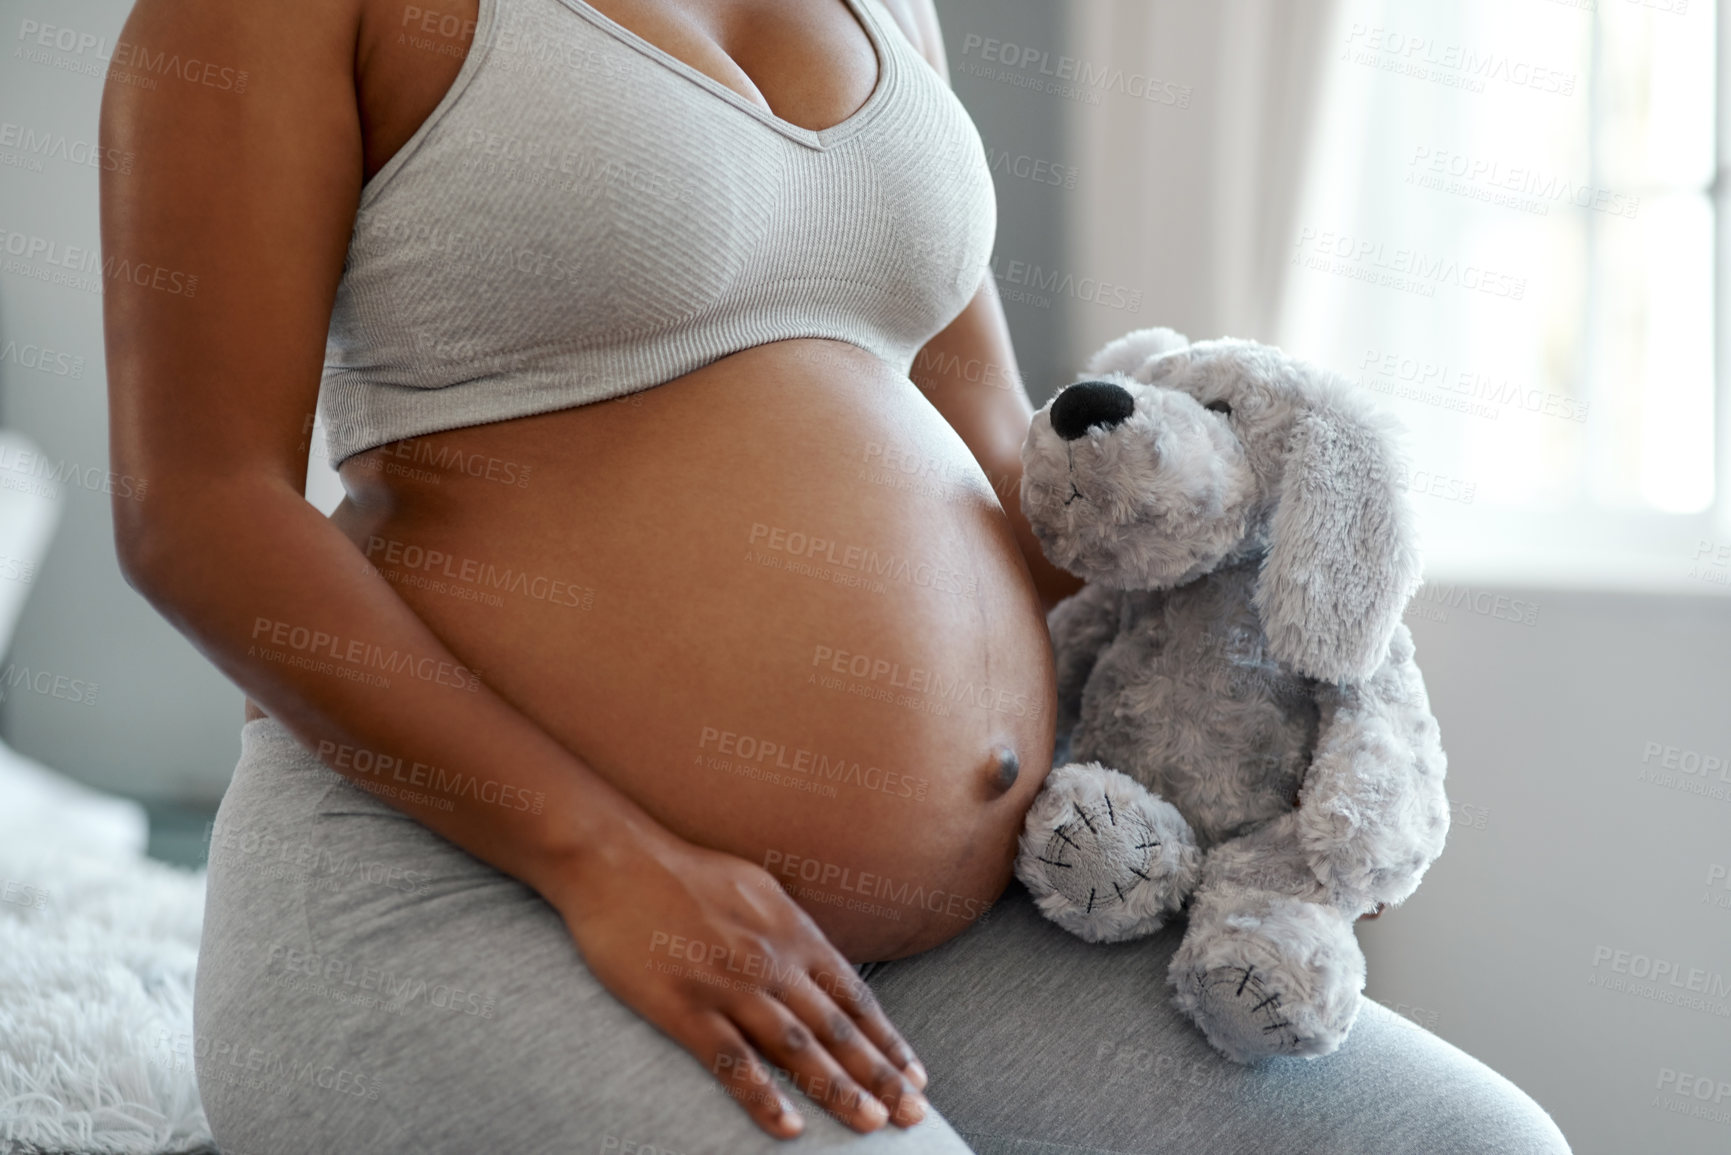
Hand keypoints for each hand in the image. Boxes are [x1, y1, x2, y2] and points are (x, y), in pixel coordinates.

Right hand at [549, 825, 930, 1138]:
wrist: (617, 861)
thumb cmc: (685, 871)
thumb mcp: (758, 887)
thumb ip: (791, 928)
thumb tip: (820, 959)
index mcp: (792, 933)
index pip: (854, 997)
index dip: (887, 1039)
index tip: (915, 1073)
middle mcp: (771, 962)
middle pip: (836, 1028)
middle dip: (879, 1074)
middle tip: (912, 1113)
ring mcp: (729, 986)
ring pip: (796, 1048)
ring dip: (837, 1088)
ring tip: (870, 1123)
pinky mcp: (685, 1008)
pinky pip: (732, 1061)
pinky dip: (763, 1097)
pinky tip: (788, 1127)